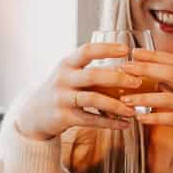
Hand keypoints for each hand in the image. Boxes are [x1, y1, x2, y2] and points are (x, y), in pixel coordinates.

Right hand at [13, 42, 142, 140]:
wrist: (35, 114)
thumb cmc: (62, 90)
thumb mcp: (69, 74)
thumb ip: (91, 70)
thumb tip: (127, 67)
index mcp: (66, 64)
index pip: (87, 50)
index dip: (106, 48)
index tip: (126, 49)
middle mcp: (63, 79)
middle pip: (93, 75)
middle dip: (117, 78)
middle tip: (137, 82)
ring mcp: (62, 99)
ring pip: (93, 99)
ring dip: (116, 105)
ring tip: (133, 109)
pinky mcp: (64, 117)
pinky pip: (91, 120)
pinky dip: (110, 123)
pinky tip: (125, 124)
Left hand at [119, 49, 172, 166]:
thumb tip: (155, 80)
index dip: (154, 55)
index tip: (134, 52)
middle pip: (170, 73)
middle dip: (145, 69)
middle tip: (124, 68)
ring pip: (167, 98)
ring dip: (143, 98)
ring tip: (124, 99)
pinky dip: (154, 119)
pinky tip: (140, 119)